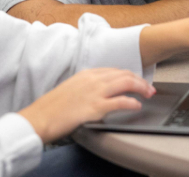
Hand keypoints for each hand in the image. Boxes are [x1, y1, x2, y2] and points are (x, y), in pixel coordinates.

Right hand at [18, 68, 154, 142]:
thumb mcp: (70, 89)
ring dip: (141, 88)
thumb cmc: (52, 107)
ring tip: (148, 94)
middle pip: (124, 74)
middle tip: (149, 88)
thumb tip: (96, 93)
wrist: (39, 118)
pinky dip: (132, 102)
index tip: (137, 81)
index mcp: (86, 74)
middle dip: (139, 80)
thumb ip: (85, 87)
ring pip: (126, 83)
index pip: (114, 71)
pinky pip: (120, 102)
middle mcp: (92, 80)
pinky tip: (137, 106)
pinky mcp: (95, 107)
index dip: (129, 75)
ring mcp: (94, 92)